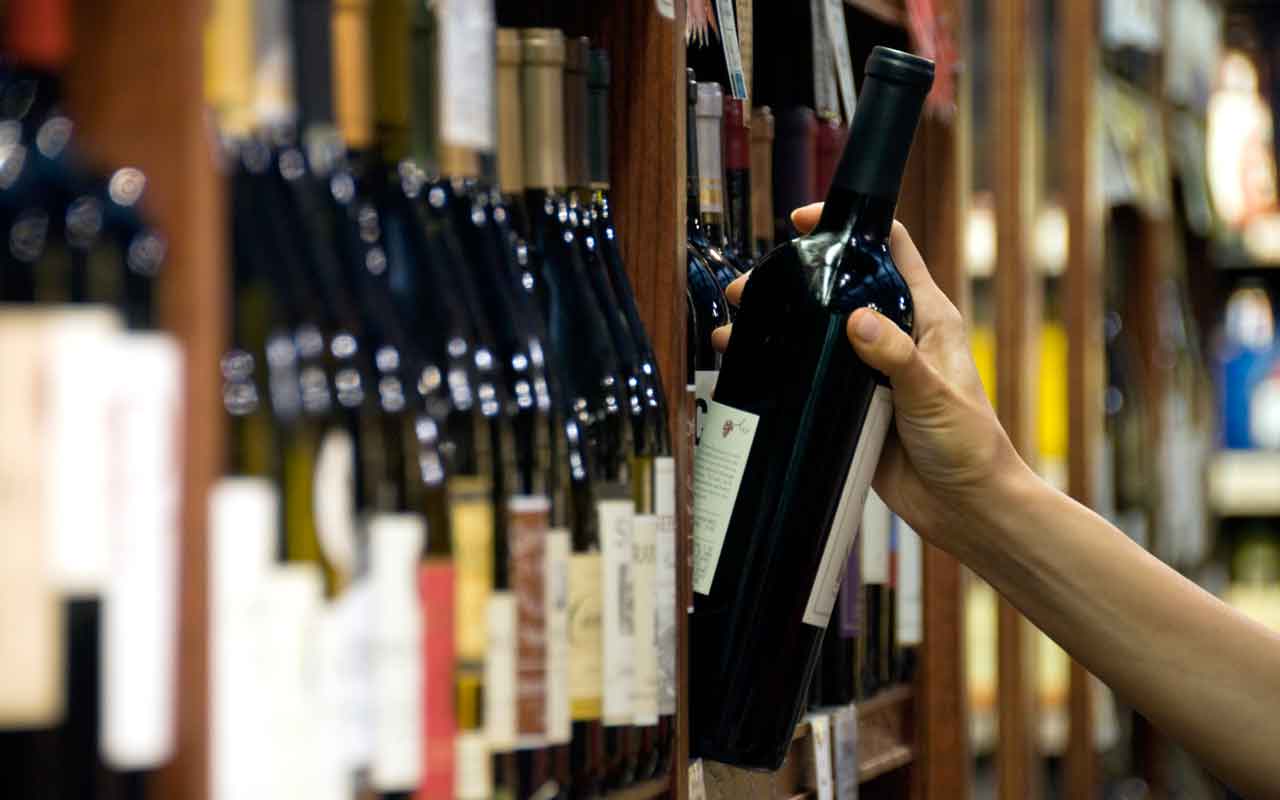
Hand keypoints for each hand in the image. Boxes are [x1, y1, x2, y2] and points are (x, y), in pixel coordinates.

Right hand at [713, 203, 1029, 543]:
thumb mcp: (933, 394)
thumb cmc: (969, 446)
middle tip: (750, 285)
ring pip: (817, 333)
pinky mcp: (851, 406)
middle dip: (793, 280)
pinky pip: (811, 377)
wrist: (964, 508)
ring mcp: (869, 372)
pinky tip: (748, 367)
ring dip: (778, 325)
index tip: (806, 222)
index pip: (890, 250)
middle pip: (840, 289)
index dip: (852, 226)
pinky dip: (780, 368)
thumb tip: (858, 320)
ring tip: (734, 325)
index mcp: (926, 318)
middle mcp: (895, 337)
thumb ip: (897, 357)